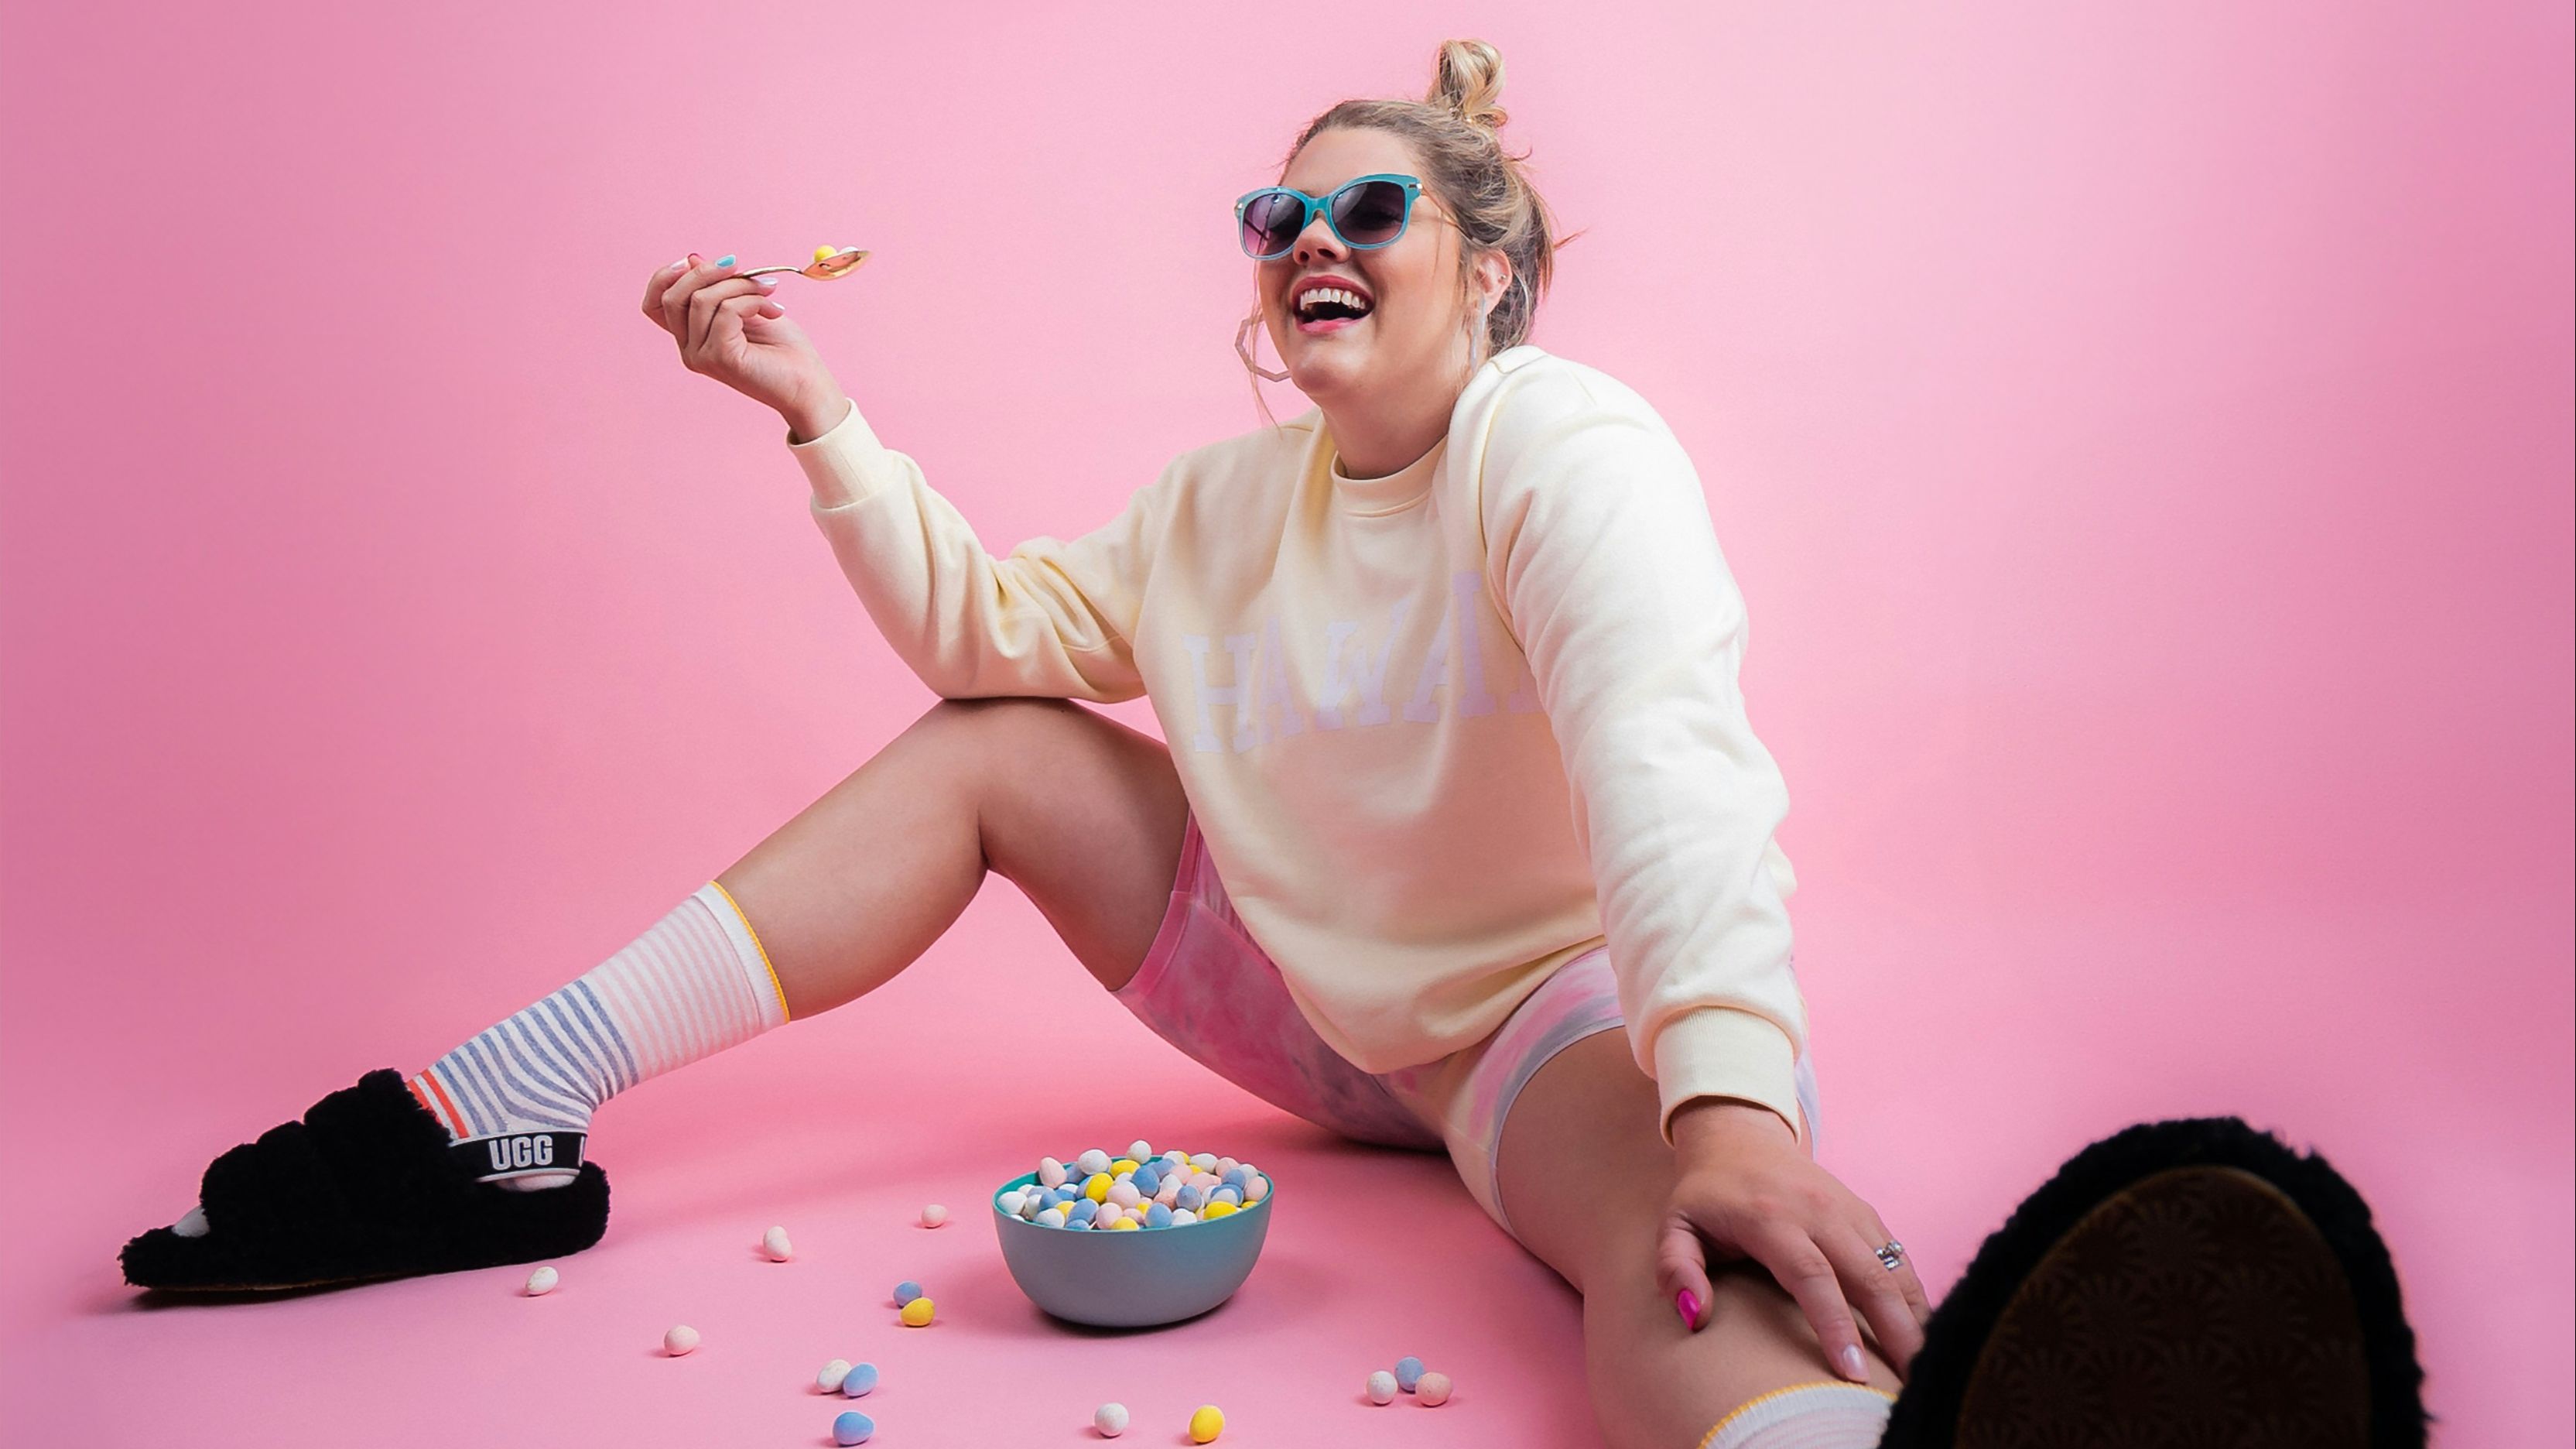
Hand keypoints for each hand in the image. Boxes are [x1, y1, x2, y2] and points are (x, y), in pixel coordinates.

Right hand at [640, 254, 843, 425]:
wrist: (810, 386)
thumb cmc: (784, 349)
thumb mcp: (747, 305)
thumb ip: (718, 287)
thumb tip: (693, 257)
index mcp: (690, 338)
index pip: (654, 304)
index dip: (664, 277)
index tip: (693, 260)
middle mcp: (689, 350)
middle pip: (672, 298)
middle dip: (706, 272)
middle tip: (741, 266)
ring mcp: (701, 357)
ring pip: (702, 300)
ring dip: (741, 286)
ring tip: (770, 292)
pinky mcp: (720, 358)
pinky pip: (726, 312)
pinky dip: (752, 301)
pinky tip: (774, 311)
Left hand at [1660, 1097, 1931, 1383]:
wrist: (1738, 1137)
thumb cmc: (1705, 1194)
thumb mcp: (1674, 1226)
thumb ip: (1676, 1270)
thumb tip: (1696, 1316)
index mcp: (1771, 1218)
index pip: (1812, 1277)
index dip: (1836, 1325)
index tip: (1853, 1373)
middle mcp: (1819, 1211)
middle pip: (1868, 1276)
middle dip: (1895, 1331)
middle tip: (1914, 1383)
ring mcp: (1848, 1209)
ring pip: (1894, 1266)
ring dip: (1915, 1316)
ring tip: (1930, 1366)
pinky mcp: (1865, 1213)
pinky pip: (1899, 1256)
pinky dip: (1915, 1294)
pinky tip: (1925, 1331)